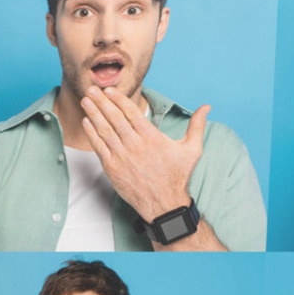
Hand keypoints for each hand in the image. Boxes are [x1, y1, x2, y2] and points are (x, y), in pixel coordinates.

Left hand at [80, 85, 208, 221]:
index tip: (109, 91)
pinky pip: (99, 146)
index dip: (118, 99)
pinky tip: (87, 122)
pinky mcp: (112, 168)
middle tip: (92, 90)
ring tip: (86, 101)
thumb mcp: (192, 150)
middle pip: (114, 117)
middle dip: (101, 102)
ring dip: (94, 113)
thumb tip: (207, 107)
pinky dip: (92, 133)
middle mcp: (135, 144)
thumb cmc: (177, 177)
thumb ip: (197, 126)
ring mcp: (122, 156)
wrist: (164, 204)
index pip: (131, 112)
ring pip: (104, 129)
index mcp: (152, 137)